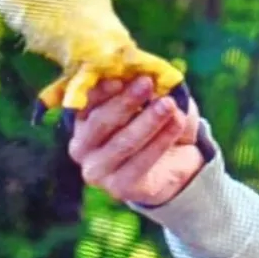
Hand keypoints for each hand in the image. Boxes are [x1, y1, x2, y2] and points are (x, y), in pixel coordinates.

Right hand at [68, 76, 204, 206]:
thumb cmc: (156, 120)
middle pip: (99, 122)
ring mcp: (96, 170)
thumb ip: (145, 84)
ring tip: (169, 104)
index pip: (84, 101)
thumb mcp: (151, 97)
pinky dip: (161, 141)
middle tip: (147, 83)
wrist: (175, 161)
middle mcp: (81, 146)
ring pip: (122, 143)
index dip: (100, 89)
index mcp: (82, 119)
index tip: (120, 77)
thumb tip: (149, 69)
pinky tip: (177, 124)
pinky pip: (140, 163)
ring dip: (147, 121)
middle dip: (125, 101)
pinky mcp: (118, 187)